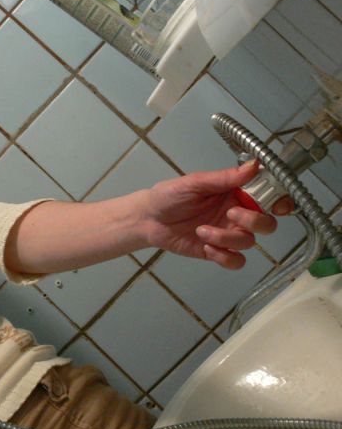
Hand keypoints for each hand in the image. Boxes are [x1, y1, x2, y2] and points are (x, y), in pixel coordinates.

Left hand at [145, 160, 293, 269]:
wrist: (148, 219)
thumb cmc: (169, 196)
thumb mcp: (194, 183)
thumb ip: (223, 178)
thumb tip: (254, 166)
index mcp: (235, 193)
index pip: (268, 197)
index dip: (280, 202)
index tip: (277, 205)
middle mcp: (236, 214)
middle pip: (267, 224)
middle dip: (253, 222)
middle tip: (229, 215)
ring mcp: (227, 234)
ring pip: (249, 243)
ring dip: (227, 239)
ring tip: (201, 232)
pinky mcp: (216, 252)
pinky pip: (235, 261)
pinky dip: (224, 257)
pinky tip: (206, 248)